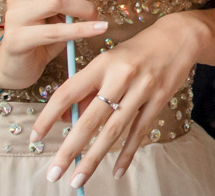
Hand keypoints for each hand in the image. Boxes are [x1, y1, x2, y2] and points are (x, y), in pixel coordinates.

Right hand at [0, 0, 107, 89]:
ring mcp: (16, 17)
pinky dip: (82, 30)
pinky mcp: (18, 40)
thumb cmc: (41, 36)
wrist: (17, 67)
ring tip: (93, 16)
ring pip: (55, 0)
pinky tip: (99, 28)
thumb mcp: (54, 10)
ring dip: (83, 7)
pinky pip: (55, 31)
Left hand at [31, 14, 201, 185]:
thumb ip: (89, 89)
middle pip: (90, 119)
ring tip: (78, 179)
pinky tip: (117, 171)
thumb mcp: (109, 61)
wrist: (178, 37)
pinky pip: (139, 131)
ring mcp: (142, 88)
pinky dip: (127, 153)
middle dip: (70, 149)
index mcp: (102, 63)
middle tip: (54, 172)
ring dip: (94, 157)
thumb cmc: (137, 51)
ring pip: (113, 130)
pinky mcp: (160, 99)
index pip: (68, 93)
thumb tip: (66, 120)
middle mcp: (121, 75)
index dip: (48, 116)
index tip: (36, 137)